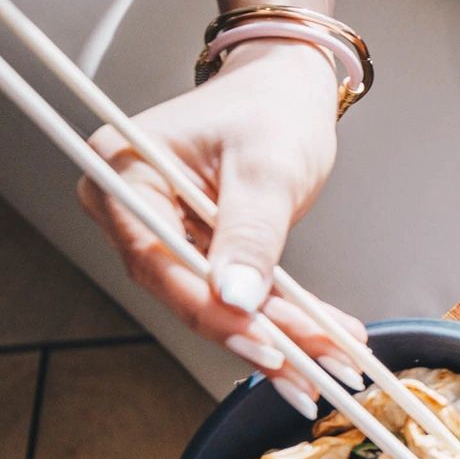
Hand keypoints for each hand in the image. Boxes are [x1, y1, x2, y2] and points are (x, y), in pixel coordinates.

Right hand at [76, 39, 357, 408]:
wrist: (285, 84)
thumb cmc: (269, 107)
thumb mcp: (265, 169)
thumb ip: (250, 235)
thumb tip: (236, 300)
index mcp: (122, 173)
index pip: (161, 262)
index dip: (215, 313)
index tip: (268, 347)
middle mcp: (130, 206)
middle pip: (189, 291)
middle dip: (260, 334)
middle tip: (315, 374)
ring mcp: (163, 229)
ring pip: (220, 300)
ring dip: (282, 336)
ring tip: (337, 364)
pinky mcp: (198, 246)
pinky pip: (239, 292)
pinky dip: (285, 318)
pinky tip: (328, 343)